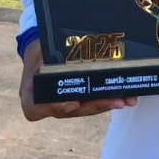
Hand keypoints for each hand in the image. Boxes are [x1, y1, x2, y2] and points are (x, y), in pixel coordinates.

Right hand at [19, 39, 138, 120]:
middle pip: (71, 110)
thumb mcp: (36, 51)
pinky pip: (93, 100)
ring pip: (86, 107)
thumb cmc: (40, 50)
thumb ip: (43, 55)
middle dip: (96, 105)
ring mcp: (65, 102)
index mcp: (31, 94)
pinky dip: (109, 97)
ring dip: (108, 103)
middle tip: (116, 101)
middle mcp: (48, 103)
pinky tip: (127, 96)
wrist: (45, 49)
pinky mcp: (80, 97)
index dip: (55, 108)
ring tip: (127, 99)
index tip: (73, 104)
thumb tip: (58, 55)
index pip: (37, 109)